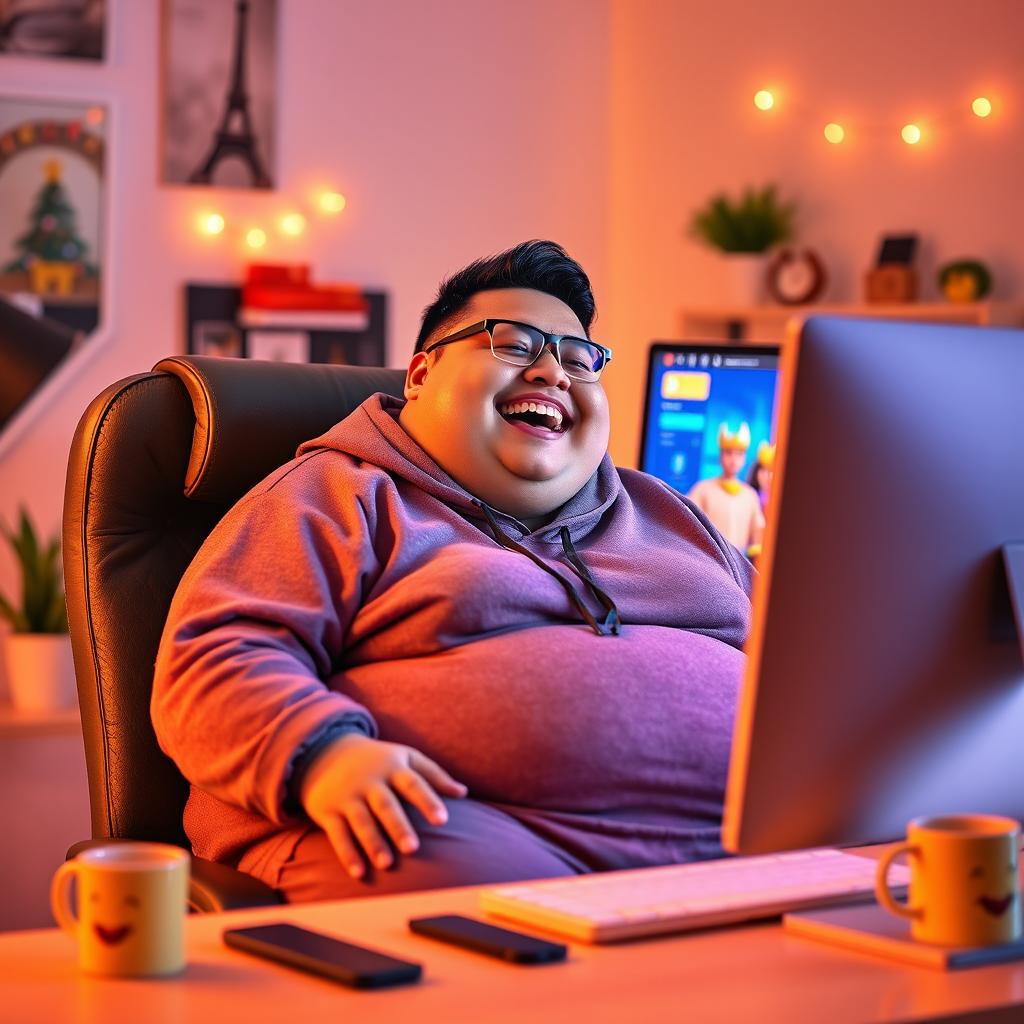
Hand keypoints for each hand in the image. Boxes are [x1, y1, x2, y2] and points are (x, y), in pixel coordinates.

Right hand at [298, 733, 466, 878]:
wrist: (326, 751)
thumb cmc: (377, 759)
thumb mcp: (405, 757)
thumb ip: (434, 774)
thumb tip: (463, 793)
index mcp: (393, 768)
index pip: (413, 784)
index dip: (427, 801)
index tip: (442, 820)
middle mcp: (370, 782)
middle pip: (386, 805)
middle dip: (399, 826)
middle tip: (413, 848)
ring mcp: (348, 797)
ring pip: (361, 821)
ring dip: (373, 843)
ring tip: (387, 864)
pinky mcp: (328, 811)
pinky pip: (338, 834)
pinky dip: (347, 853)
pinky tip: (359, 872)